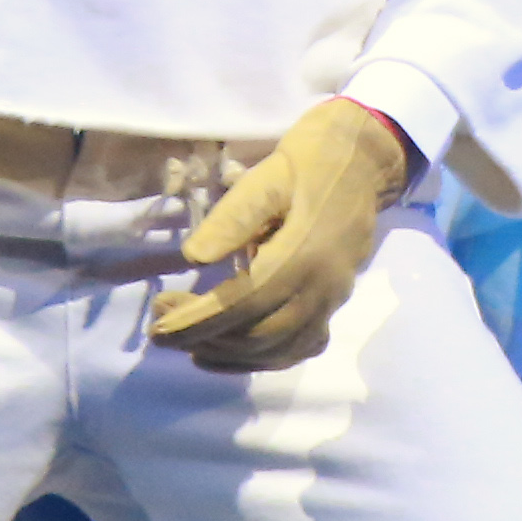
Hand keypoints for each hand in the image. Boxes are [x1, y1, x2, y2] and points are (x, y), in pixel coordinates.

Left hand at [157, 98, 416, 374]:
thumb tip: (192, 259)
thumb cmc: (310, 162)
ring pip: (278, 349)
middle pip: (258, 334)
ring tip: (187, 343)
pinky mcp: (333, 303)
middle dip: (204, 338)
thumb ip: (232, 218)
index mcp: (303, 254)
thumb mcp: (267, 177)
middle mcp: (321, 287)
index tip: (156, 327)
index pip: (242, 303)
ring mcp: (331, 300)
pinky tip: (227, 354)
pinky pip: (298, 347)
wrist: (365, 161)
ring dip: (228, 354)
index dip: (197, 321)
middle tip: (160, 328)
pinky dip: (261, 359)